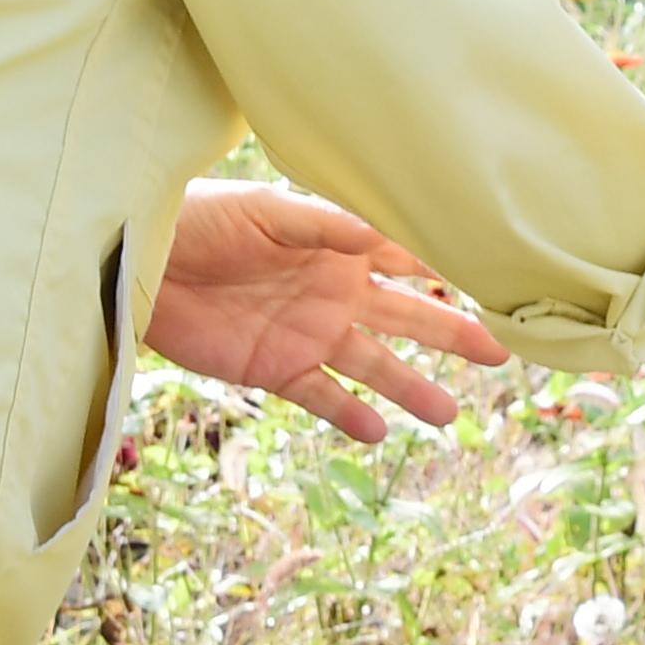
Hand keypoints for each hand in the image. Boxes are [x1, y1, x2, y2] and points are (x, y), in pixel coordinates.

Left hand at [145, 180, 512, 442]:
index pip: (408, 258)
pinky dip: (348, 415)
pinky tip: (378, 432)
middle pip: (406, 317)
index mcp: (339, 247)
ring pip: (374, 364)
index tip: (499, 279)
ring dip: (410, 388)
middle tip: (501, 352)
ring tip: (446, 415)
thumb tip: (387, 231)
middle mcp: (335, 292)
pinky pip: (322, 395)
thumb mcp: (267, 212)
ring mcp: (309, 333)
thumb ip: (326, 225)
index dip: (450, 269)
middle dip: (453, 334)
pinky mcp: (275, 369)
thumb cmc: (204, 219)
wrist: (143, 263)